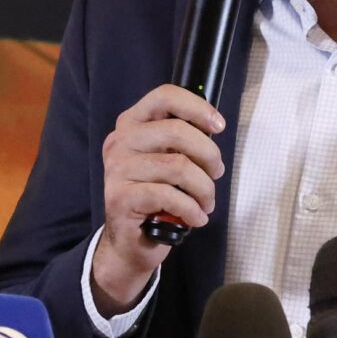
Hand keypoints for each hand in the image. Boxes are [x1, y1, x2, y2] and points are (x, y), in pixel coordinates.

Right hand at [89, 84, 226, 313]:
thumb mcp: (168, 161)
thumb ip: (182, 141)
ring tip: (206, 203)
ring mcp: (117, 169)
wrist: (131, 241)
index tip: (219, 125)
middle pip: (177, 131)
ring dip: (204, 189)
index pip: (164, 96)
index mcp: (132, 124)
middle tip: (215, 174)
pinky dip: (192, 209)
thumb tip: (212, 127)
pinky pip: (169, 195)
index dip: (197, 107)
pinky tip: (195, 218)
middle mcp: (120, 141)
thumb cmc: (156, 197)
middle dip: (209, 155)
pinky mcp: (120, 196)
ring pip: (178, 166)